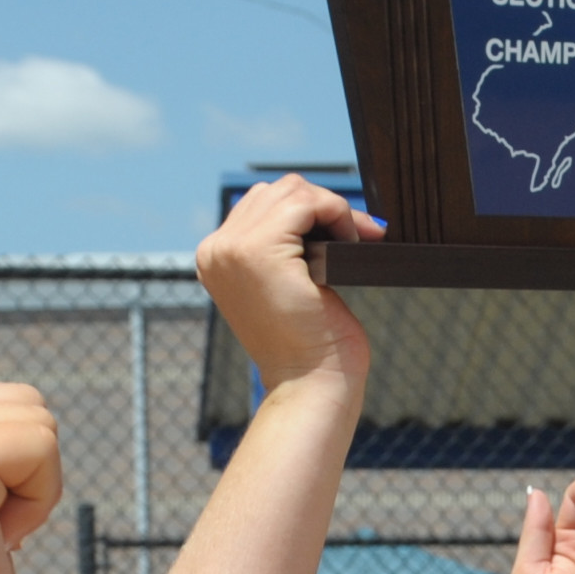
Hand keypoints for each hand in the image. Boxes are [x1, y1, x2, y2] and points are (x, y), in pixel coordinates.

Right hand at [198, 174, 374, 391]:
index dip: (308, 211)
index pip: (262, 203)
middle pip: (277, 190)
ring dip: (331, 210)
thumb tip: (318, 207)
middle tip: (358, 236)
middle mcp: (216, 250)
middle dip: (323, 207)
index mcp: (217, 257)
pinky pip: (306, 202)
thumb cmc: (311, 344)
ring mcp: (233, 249)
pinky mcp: (259, 251)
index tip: (345, 235)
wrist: (311, 384)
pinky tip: (350, 242)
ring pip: (292, 190)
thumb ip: (285, 246)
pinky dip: (337, 214)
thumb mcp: (289, 284)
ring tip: (351, 241)